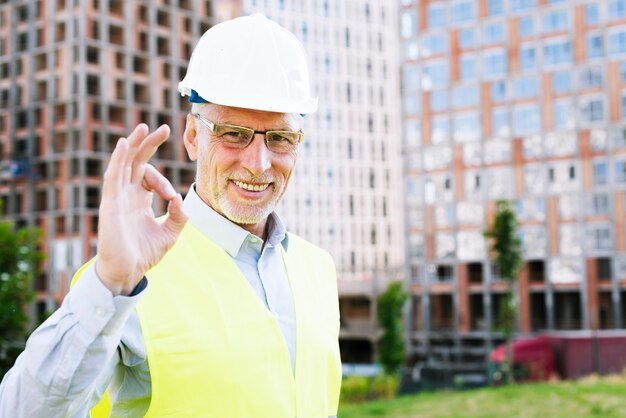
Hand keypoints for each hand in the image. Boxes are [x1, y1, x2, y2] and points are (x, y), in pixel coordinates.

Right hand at [95, 124, 187, 295]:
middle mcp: (126, 194)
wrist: (128, 272)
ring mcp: (117, 197)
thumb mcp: (171, 232)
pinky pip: (113, 176)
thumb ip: (180, 215)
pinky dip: (118, 159)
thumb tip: (180, 198)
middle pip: (136, 161)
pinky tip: (125, 144)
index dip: (164, 182)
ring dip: (134, 144)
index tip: (172, 198)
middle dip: (149, 144)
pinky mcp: (110, 203)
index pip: (150, 176)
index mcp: (139, 199)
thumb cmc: (145, 253)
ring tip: (144, 127)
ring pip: (123, 163)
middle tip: (163, 127)